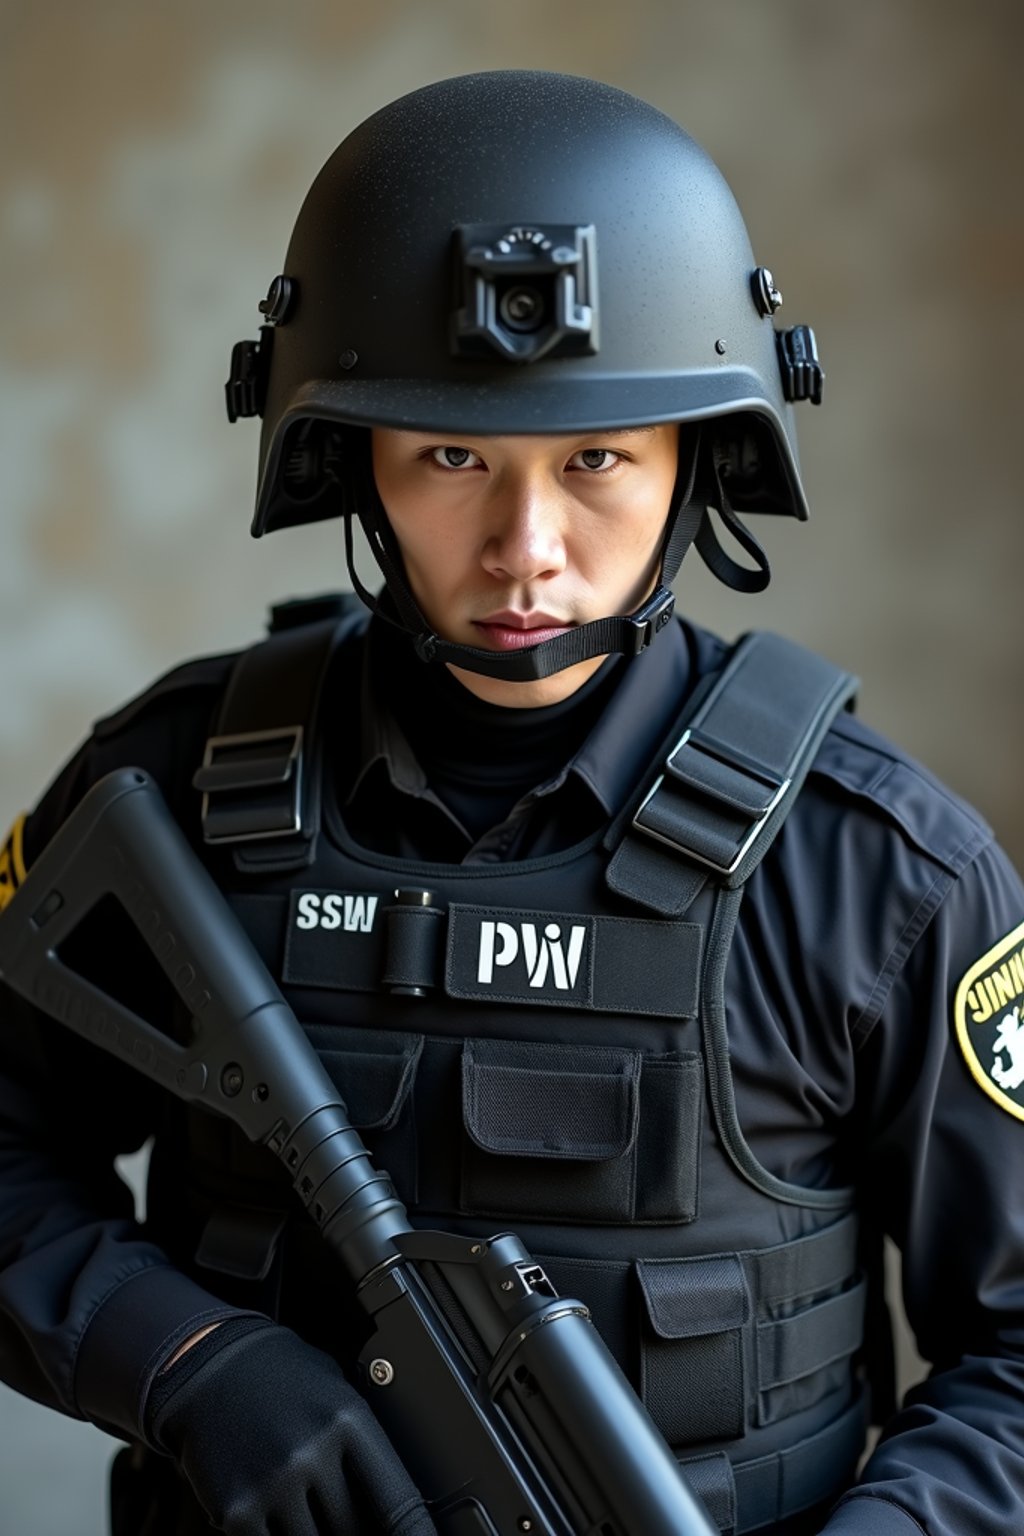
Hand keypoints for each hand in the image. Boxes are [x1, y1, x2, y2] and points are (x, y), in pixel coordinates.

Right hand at [146, 1317, 436, 1534]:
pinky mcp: (237, 1512)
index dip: (416, 1535)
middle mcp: (313, 1455)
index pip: (398, 1502)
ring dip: (320, 1533)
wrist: (207, 1365)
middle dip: (357, 1527)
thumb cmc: (279, 1374)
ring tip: (312, 1507)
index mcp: (348, 1420)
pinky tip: (283, 1517)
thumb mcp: (335, 1389)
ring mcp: (273, 1486)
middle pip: (357, 1529)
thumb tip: (391, 1498)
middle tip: (348, 1513)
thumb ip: (363, 1442)